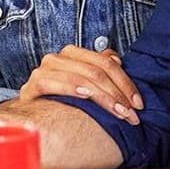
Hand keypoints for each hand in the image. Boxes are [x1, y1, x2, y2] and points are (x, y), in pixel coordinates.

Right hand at [18, 46, 143, 124]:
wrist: (32, 115)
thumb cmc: (60, 101)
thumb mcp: (83, 84)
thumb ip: (99, 69)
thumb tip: (116, 59)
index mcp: (72, 54)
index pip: (106, 63)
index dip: (125, 82)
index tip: (138, 103)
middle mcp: (58, 58)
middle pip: (96, 71)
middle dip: (118, 94)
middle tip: (131, 114)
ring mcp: (44, 70)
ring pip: (81, 78)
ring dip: (103, 98)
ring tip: (118, 113)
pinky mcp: (34, 85)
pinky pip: (55, 83)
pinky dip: (71, 88)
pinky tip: (86, 97)